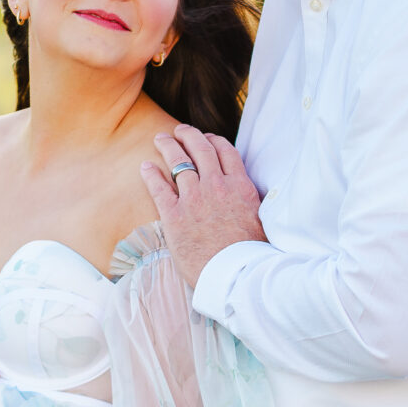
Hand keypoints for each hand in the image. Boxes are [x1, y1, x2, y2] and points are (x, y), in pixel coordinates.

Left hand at [142, 125, 264, 288]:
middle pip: (201, 150)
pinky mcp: (174, 216)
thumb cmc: (252, 256)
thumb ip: (252, 204)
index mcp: (240, 187)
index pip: (226, 152)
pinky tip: (145, 166)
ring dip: (168, 147)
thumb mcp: (262, 222)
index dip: (215, 141)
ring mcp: (194, 199)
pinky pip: (159, 188)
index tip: (208, 138)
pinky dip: (151, 174)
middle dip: (189, 135)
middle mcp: (216, 186)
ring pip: (178, 162)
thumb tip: (253, 200)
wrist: (236, 276)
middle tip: (180, 131)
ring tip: (160, 139)